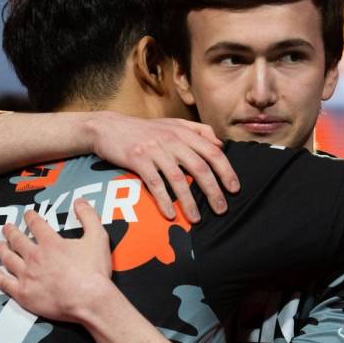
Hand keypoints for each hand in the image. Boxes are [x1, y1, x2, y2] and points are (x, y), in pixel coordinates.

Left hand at [0, 200, 113, 322]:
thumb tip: (80, 201)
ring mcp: (27, 275)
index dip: (31, 217)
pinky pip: (4, 282)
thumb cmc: (94, 271)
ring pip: (8, 259)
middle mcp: (35, 256)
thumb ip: (88, 216)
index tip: (28, 214)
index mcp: (51, 243)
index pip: (36, 224)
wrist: (89, 300)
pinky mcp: (24, 293)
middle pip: (17, 240)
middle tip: (7, 228)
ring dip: (2, 250)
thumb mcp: (98, 237)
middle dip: (11, 231)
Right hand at [87, 112, 238, 222]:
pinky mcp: (137, 160)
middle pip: (200, 167)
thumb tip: (220, 145)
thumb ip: (198, 131)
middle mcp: (172, 140)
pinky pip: (154, 183)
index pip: (213, 152)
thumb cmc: (143, 129)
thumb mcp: (172, 123)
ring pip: (178, 178)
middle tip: (221, 209)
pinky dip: (164, 200)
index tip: (234, 189)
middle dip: (213, 191)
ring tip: (196, 219)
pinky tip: (170, 214)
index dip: (226, 171)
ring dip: (189, 201)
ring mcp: (154, 149)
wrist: (108, 127)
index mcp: (183, 132)